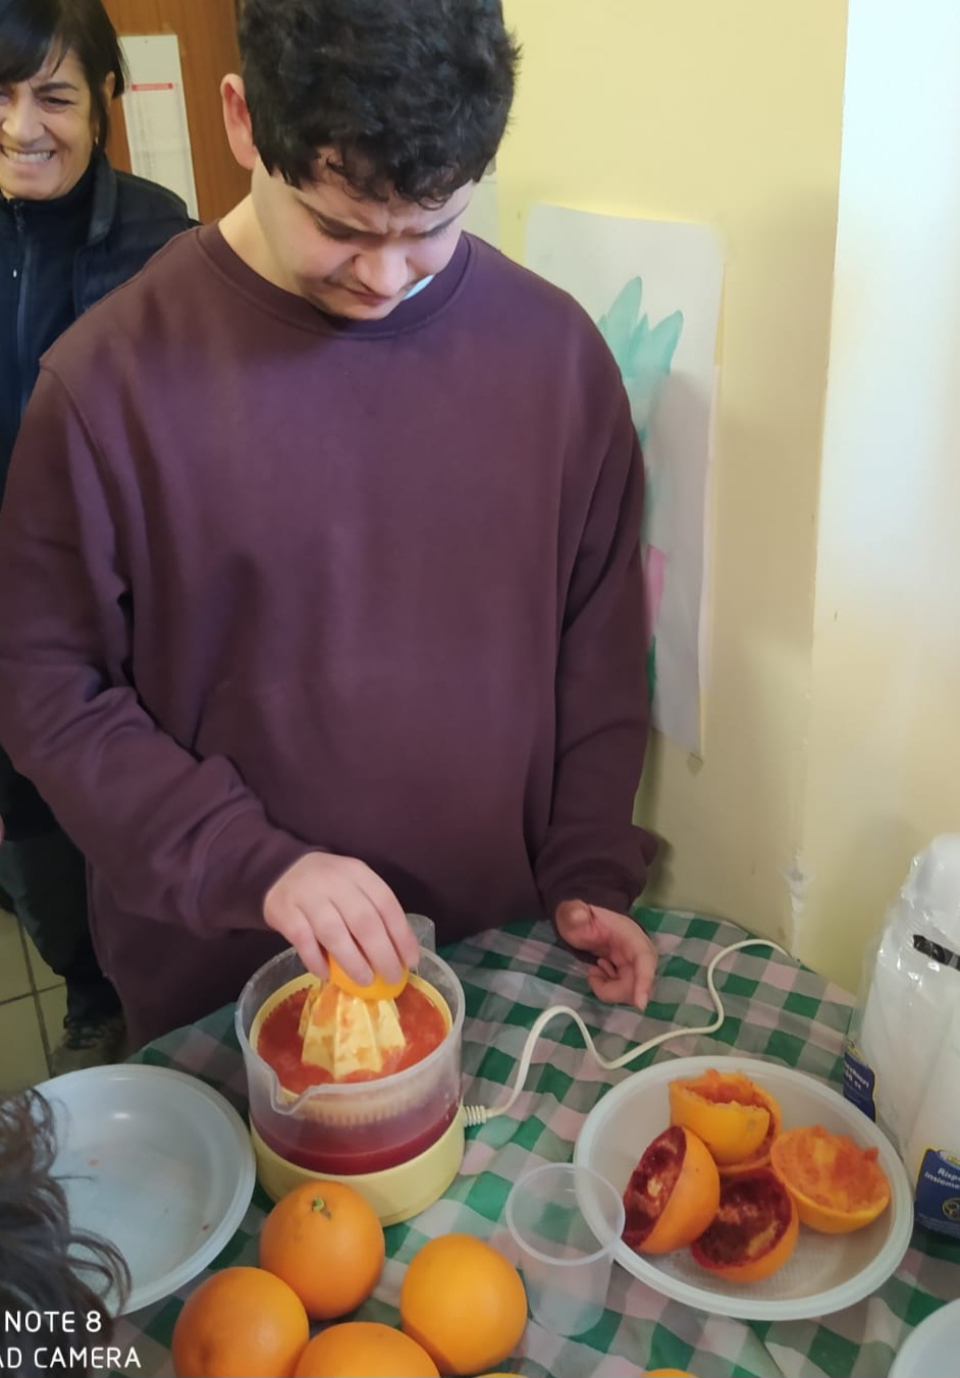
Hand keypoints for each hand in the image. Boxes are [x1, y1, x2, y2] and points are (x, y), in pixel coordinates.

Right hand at [263, 852, 418, 985]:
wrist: (280, 870)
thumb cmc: (328, 886)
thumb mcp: (353, 885)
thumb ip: (372, 911)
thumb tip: (397, 953)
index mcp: (357, 873)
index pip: (386, 904)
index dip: (401, 934)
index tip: (410, 961)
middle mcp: (334, 881)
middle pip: (363, 921)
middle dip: (382, 954)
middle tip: (391, 978)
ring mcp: (307, 896)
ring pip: (334, 933)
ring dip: (353, 962)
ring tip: (365, 981)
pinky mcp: (285, 912)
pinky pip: (303, 942)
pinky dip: (317, 962)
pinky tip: (327, 975)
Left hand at [554, 900, 656, 1009]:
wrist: (581, 920)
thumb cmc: (580, 917)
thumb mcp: (572, 912)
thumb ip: (574, 913)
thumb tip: (578, 915)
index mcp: (630, 935)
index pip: (644, 959)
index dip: (644, 981)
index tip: (640, 1004)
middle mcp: (639, 952)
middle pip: (638, 983)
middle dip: (615, 990)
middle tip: (592, 975)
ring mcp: (635, 965)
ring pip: (631, 991)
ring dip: (609, 989)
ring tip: (593, 971)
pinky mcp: (628, 974)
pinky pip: (623, 991)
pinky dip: (607, 989)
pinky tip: (598, 972)